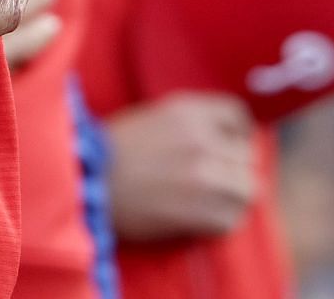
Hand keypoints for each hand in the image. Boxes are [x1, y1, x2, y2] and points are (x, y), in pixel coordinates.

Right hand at [106, 92, 257, 240]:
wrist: (87, 181)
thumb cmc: (112, 151)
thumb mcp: (154, 117)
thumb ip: (191, 123)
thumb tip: (221, 138)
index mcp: (189, 111)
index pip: (238, 116)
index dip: (237, 133)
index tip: (228, 146)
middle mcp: (203, 139)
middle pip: (246, 156)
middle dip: (234, 169)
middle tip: (216, 181)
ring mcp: (205, 175)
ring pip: (246, 189)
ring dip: (233, 198)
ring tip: (212, 203)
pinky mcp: (199, 210)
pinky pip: (231, 219)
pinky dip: (221, 222)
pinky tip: (201, 220)